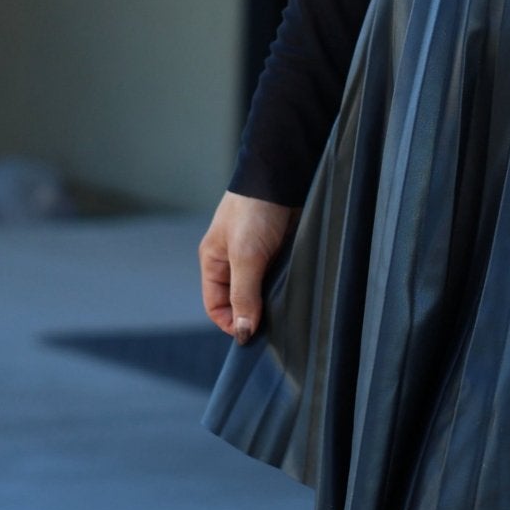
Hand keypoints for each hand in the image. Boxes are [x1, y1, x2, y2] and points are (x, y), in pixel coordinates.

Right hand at [198, 191, 299, 345]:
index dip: (230, 322)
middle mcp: (234, 261)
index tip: (251, 333)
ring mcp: (258, 256)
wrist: (283, 175)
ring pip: (262, 291)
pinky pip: (279, 278)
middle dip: (253, 313)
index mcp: (214, 261)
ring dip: (272, 300)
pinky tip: (294, 289)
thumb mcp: (245, 256)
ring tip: (285, 305)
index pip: (215, 305)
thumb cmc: (255, 210)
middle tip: (273, 323)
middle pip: (239, 301)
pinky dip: (285, 286)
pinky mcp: (280, 251)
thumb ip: (243, 295)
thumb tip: (242, 332)